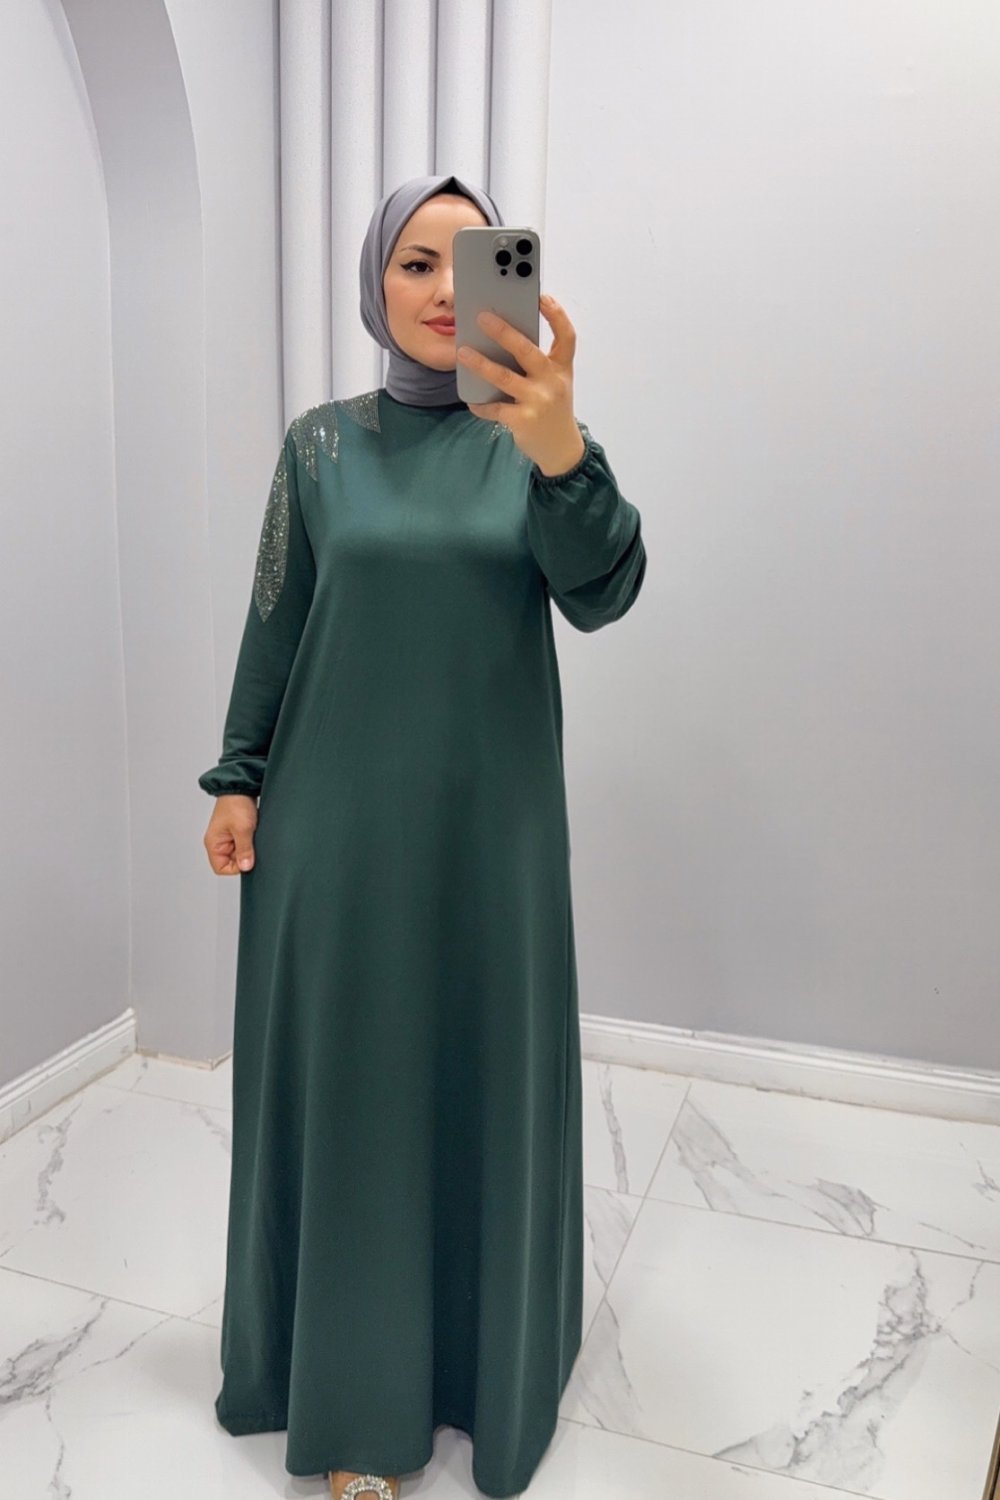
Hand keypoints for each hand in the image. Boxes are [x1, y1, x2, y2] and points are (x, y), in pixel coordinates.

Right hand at [203, 794, 257, 874]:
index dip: (235, 868)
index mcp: (213, 843)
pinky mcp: (237, 831)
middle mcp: (218, 842)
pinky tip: (254, 833)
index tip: (247, 860)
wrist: (241, 786)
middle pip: (231, 861)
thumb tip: (246, 867)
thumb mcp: (243, 829)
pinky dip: (250, 841)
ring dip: (248, 848)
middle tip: (252, 846)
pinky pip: (244, 843)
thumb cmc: (236, 804)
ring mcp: (228, 837)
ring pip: (239, 852)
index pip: (220, 868)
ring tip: (252, 836)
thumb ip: (244, 850)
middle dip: (243, 856)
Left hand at [458, 295, 586, 476]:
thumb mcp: (555, 383)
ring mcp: (538, 401)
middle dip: (504, 332)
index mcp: (562, 368)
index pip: (566, 336)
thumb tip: (502, 339)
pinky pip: (494, 408)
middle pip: (527, 350)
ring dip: (480, 364)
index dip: (556, 315)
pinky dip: (480, 405)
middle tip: (482, 317)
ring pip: (504, 377)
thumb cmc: (552, 408)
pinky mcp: (523, 420)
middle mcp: (552, 382)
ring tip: (462, 352)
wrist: (561, 448)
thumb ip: (538, 363)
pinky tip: (471, 400)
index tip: (541, 297)